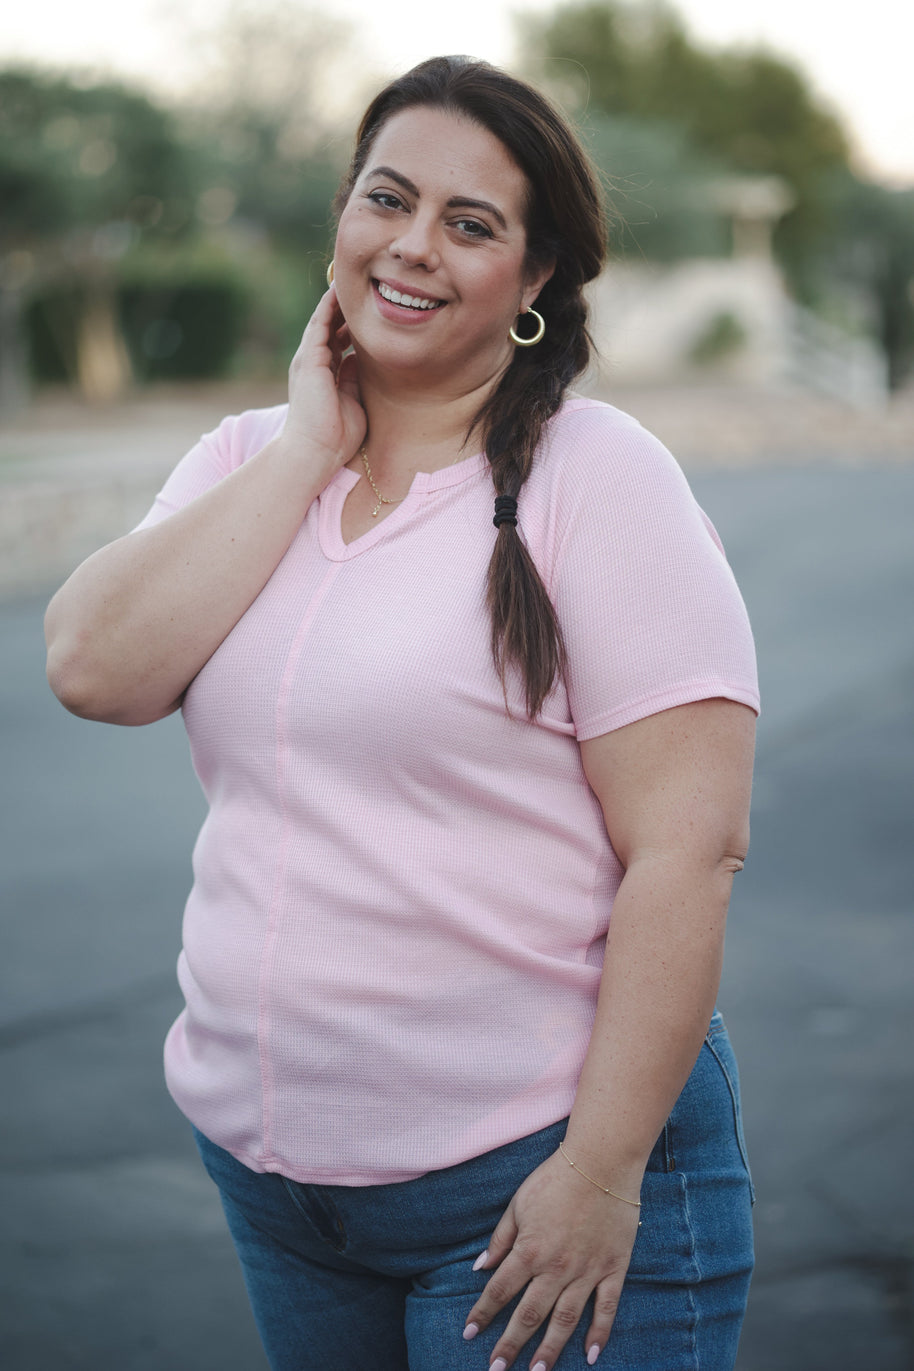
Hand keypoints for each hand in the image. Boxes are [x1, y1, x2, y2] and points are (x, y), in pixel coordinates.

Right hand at [280, 284, 366, 485]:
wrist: (314, 452)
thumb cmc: (335, 438)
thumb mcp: (351, 402)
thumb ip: (354, 380)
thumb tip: (360, 361)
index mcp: (323, 376)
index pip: (336, 343)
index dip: (349, 327)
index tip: (366, 314)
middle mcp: (313, 365)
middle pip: (328, 328)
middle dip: (343, 310)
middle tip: (362, 290)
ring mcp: (309, 360)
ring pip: (323, 322)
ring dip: (336, 303)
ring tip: (351, 281)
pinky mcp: (309, 359)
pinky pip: (319, 325)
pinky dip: (329, 308)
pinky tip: (340, 292)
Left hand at [463, 1149, 642, 1369]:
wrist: (601, 1162)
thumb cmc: (555, 1178)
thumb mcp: (518, 1203)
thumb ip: (500, 1238)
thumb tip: (480, 1267)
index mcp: (529, 1249)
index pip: (499, 1290)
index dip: (482, 1314)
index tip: (469, 1334)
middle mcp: (556, 1267)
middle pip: (529, 1314)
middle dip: (510, 1345)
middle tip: (496, 1370)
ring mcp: (587, 1271)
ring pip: (565, 1320)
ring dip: (549, 1349)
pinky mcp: (613, 1268)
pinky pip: (606, 1308)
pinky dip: (599, 1334)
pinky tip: (590, 1356)